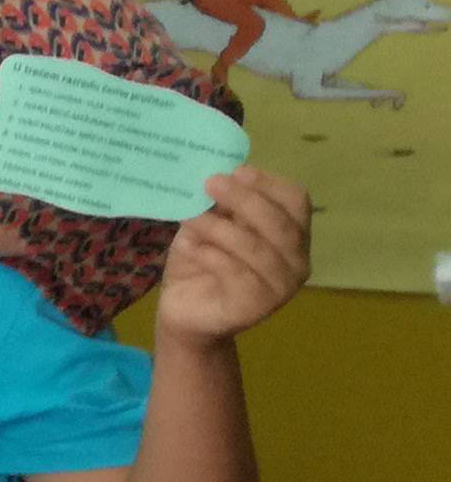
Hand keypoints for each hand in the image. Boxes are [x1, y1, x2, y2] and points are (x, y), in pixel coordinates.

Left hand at [156, 166, 309, 344]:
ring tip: (190, 216)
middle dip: (245, 200)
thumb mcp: (210, 223)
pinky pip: (236, 273)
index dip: (268, 183)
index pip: (297, 201)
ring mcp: (280, 287)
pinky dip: (210, 255)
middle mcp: (296, 261)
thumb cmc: (202, 261)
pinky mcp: (256, 306)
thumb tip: (219, 172)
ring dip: (220, 228)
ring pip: (257, 248)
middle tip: (210, 183)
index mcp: (292, 234)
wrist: (185, 311)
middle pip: (281, 223)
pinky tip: (189, 246)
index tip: (236, 171)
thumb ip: (221, 203)